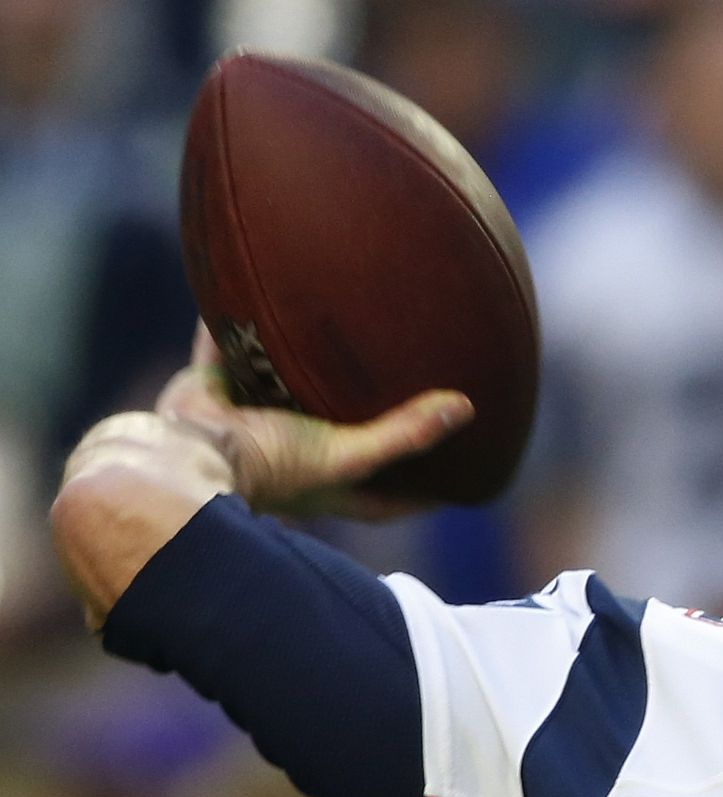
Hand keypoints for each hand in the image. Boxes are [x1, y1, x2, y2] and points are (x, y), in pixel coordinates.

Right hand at [53, 322, 472, 629]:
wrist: (178, 455)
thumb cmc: (266, 468)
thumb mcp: (344, 455)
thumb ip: (402, 434)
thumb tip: (466, 408)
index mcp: (323, 487)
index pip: (385, 499)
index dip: (420, 493)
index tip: (458, 486)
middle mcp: (287, 458)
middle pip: (336, 441)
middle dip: (362, 424)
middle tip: (401, 397)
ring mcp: (245, 427)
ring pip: (279, 395)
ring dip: (297, 373)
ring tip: (331, 342)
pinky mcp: (207, 394)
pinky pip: (221, 352)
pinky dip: (227, 327)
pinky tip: (242, 292)